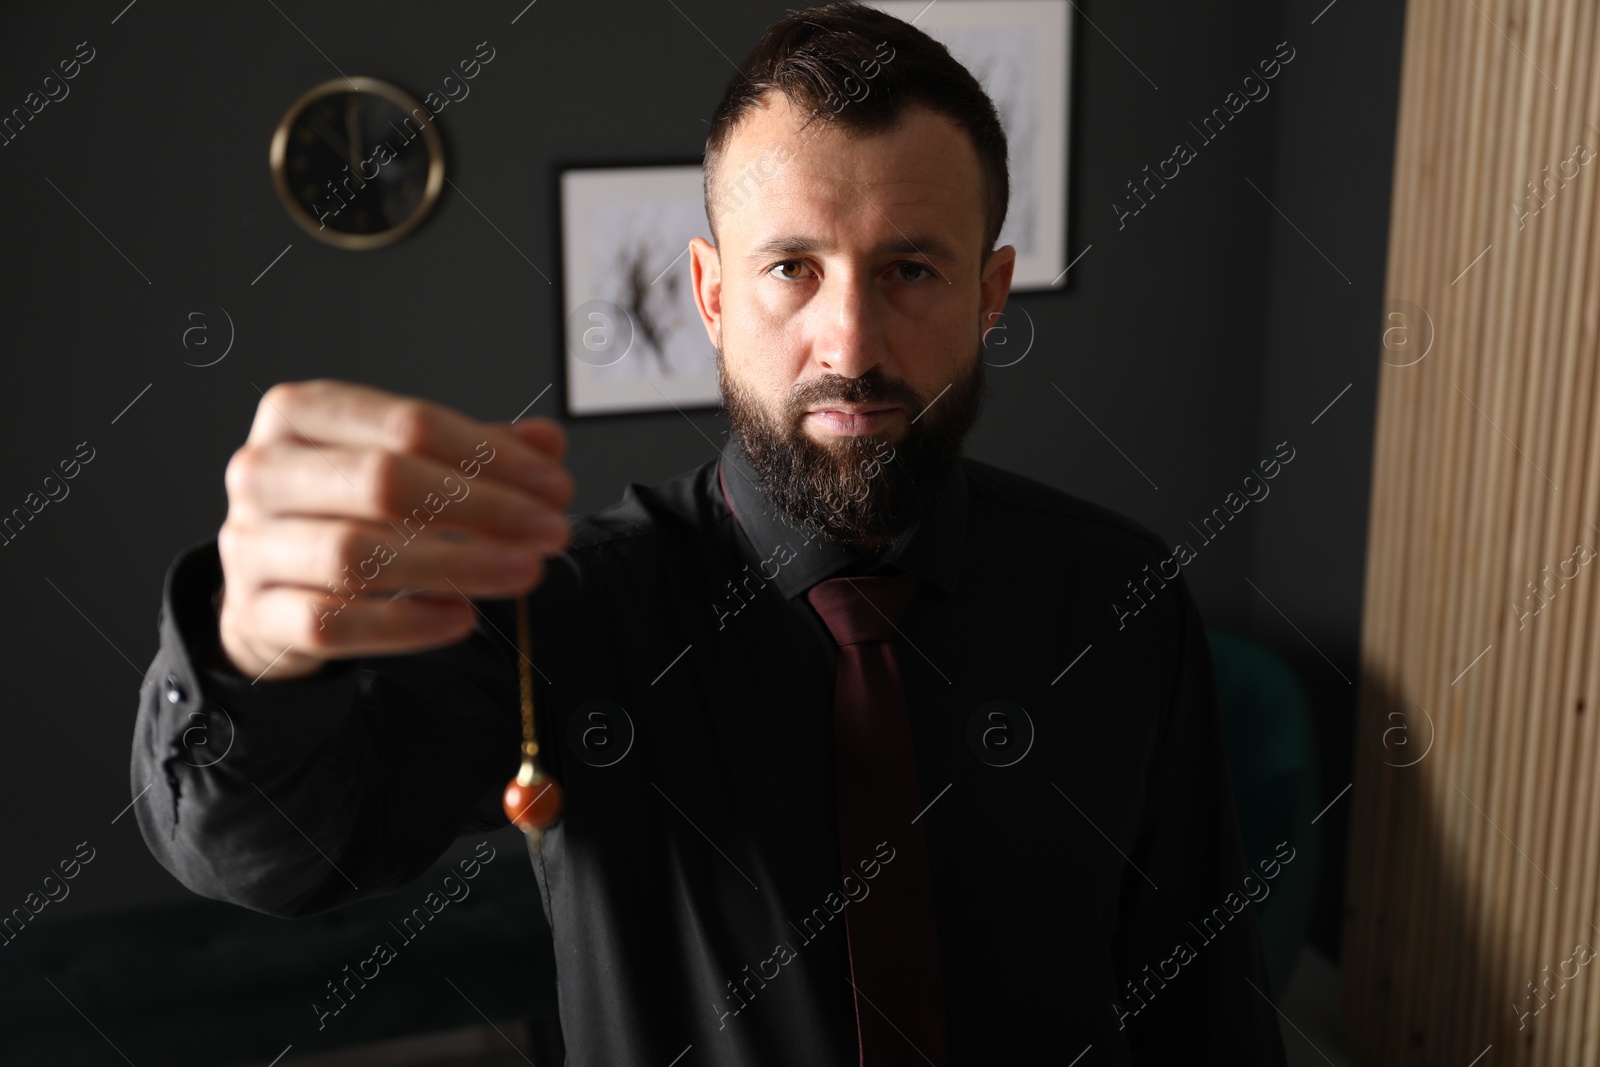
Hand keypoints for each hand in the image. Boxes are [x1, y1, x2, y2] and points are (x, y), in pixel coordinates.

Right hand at [215, 380, 574, 681]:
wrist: (267, 582)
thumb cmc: (345, 510)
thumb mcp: (406, 465)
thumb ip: (476, 451)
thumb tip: (548, 441)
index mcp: (300, 414)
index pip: (408, 424)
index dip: (493, 456)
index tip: (555, 488)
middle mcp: (263, 470)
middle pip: (382, 481)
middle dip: (483, 508)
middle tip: (551, 532)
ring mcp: (249, 543)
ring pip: (357, 554)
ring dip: (456, 565)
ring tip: (523, 572)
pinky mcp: (254, 611)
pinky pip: (333, 621)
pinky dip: (404, 622)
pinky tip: (461, 617)